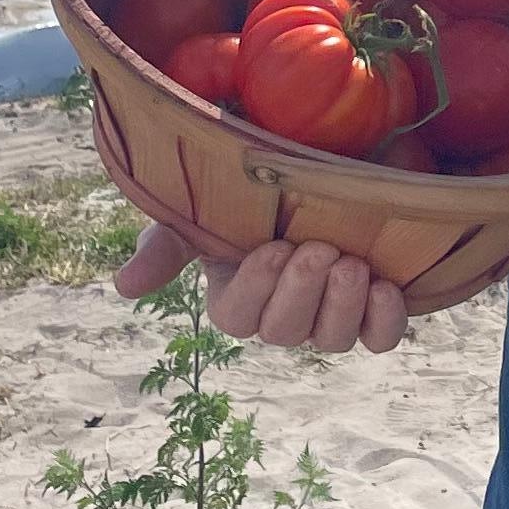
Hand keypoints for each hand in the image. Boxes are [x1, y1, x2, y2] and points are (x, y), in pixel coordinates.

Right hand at [114, 217, 406, 354]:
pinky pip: (381, 338)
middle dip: (301, 292)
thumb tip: (124, 286)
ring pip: (331, 340)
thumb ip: (166, 246)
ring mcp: (330, 318)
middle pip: (284, 333)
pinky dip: (384, 320)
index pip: (237, 317)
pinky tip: (384, 286)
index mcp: (237, 297)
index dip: (256, 288)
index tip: (272, 247)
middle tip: (319, 249)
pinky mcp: (374, 312)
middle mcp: (285, 316)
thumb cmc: (252, 195)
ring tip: (351, 264)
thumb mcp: (202, 212)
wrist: (324, 168)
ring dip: (341, 305)